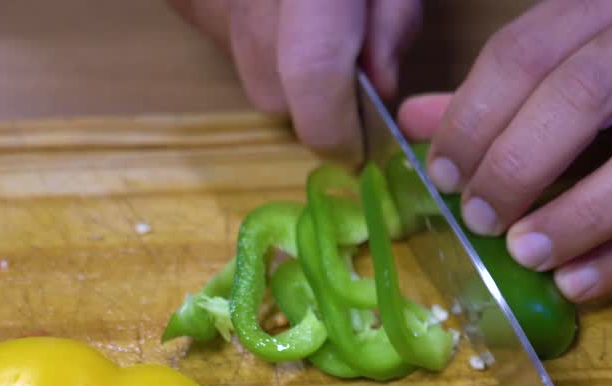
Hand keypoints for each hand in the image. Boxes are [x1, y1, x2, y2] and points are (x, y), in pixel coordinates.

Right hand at [168, 0, 422, 161]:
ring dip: (283, 70)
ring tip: (312, 21)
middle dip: (313, 103)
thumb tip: (375, 90)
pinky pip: (220, 36)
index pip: (311, 78)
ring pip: (244, 69)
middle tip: (347, 76)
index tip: (358, 145)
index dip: (337, 128)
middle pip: (271, 91)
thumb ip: (392, 24)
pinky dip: (252, 35)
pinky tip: (278, 2)